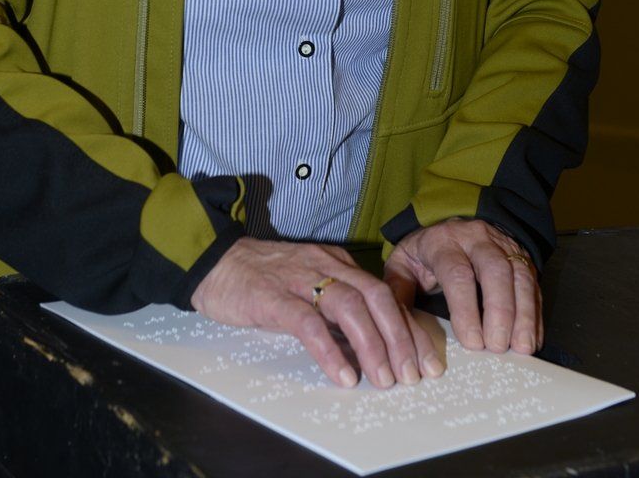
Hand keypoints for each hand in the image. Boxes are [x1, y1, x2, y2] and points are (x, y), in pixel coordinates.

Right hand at [191, 237, 443, 387]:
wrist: (213, 260)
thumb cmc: (262, 278)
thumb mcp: (307, 284)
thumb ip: (334, 307)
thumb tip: (368, 346)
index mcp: (336, 262)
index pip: (382, 292)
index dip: (407, 326)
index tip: (424, 360)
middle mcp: (323, 265)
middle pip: (374, 296)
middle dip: (399, 336)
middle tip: (412, 374)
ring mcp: (297, 279)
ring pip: (347, 305)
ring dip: (372, 344)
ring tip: (384, 378)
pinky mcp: (270, 297)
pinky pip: (306, 322)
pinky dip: (329, 350)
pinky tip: (343, 375)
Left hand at [383, 219, 542, 354]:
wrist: (452, 225)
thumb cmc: (425, 253)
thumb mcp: (403, 265)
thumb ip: (399, 294)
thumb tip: (396, 330)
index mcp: (444, 242)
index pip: (457, 273)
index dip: (466, 309)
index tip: (471, 342)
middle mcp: (477, 239)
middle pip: (495, 271)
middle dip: (500, 311)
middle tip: (497, 347)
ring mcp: (504, 247)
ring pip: (520, 276)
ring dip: (523, 314)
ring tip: (521, 348)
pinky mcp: (522, 259)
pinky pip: (533, 285)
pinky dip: (534, 314)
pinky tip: (531, 339)